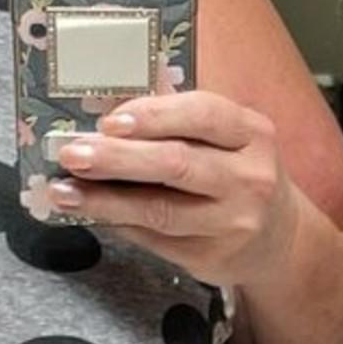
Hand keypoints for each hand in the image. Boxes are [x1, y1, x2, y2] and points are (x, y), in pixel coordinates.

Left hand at [50, 89, 301, 286]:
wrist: (278, 240)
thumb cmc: (237, 174)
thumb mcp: (226, 137)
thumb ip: (177, 113)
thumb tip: (116, 86)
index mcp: (252, 133)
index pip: (203, 114)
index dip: (153, 116)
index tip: (109, 121)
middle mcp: (249, 177)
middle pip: (176, 164)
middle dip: (117, 158)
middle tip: (72, 153)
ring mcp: (232, 222)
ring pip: (160, 209)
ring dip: (105, 200)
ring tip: (64, 191)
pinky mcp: (211, 257)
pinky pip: (154, 238)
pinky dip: (117, 223)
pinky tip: (88, 212)